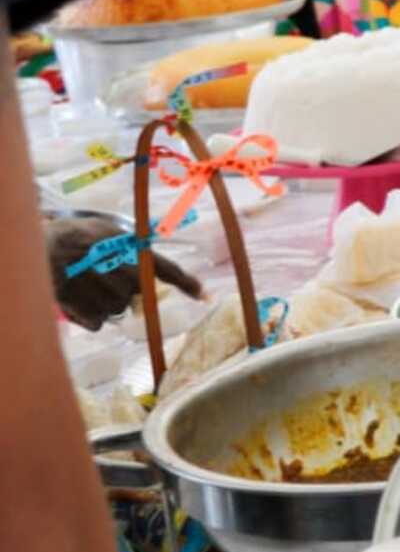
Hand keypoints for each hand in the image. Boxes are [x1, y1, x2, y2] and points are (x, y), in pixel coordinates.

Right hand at [46, 216, 203, 331]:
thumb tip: (149, 258)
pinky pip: (98, 321)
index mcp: (138, 256)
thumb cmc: (77, 235)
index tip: (204, 295)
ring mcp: (112, 298)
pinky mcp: (94, 315)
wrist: (44, 247)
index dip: (188, 284)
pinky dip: (87, 314)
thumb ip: (133, 245)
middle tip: (98, 273)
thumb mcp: (110, 230)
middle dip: (120, 286)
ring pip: (116, 308)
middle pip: (136, 293)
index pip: (169, 271)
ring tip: (82, 282)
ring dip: (102, 299)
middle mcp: (131, 279)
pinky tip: (75, 298)